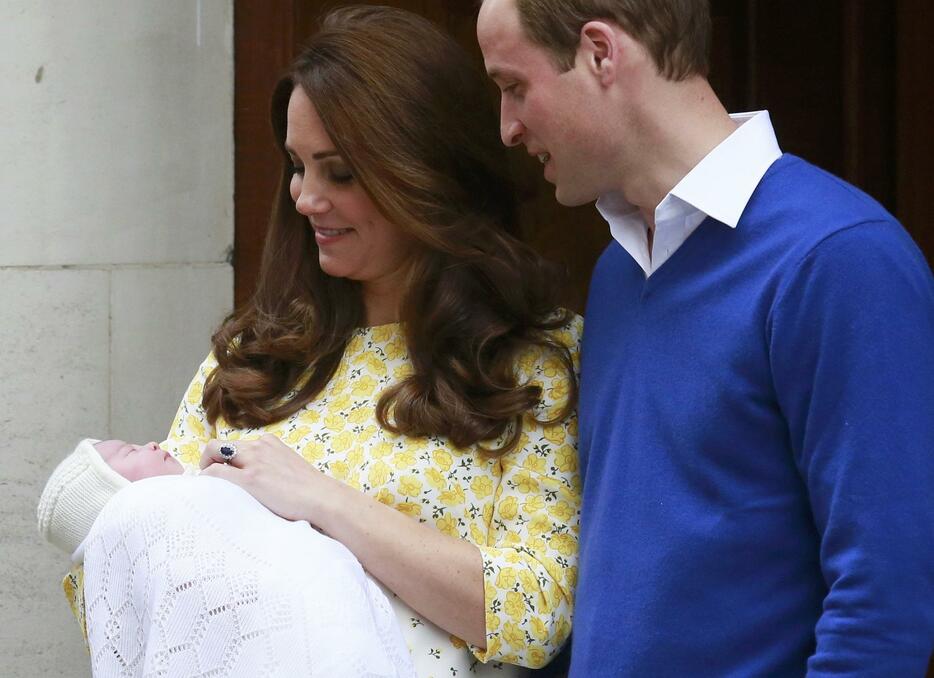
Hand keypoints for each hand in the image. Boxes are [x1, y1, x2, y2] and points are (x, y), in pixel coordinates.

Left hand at [200, 434, 335, 522]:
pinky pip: (215, 473)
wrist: (322, 498)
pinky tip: (208, 492)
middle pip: (218, 446)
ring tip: (208, 488)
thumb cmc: (308, 490)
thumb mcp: (287, 467)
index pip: (235, 445)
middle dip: (208, 461)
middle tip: (208, 480)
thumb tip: (253, 479)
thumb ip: (269, 465)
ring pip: (213, 453)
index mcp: (269, 442)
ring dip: (206, 470)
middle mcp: (259, 446)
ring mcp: (254, 460)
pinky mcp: (251, 479)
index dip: (223, 459)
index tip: (222, 473)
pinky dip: (206, 480)